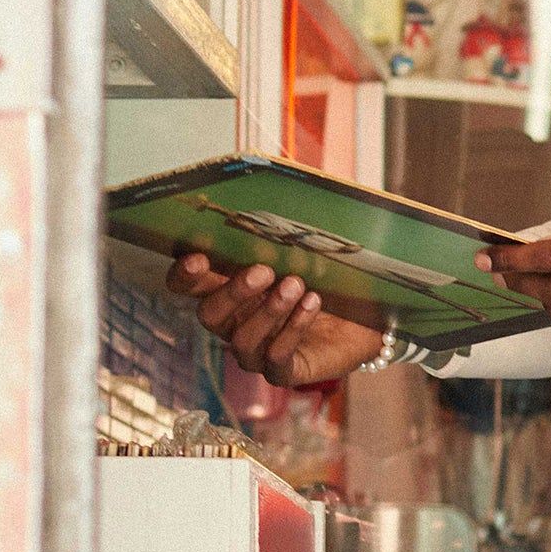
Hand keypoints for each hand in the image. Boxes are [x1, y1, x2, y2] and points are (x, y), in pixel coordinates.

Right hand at [165, 251, 388, 386]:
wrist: (366, 318)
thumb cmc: (326, 277)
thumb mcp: (304, 250)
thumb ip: (279, 231)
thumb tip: (273, 180)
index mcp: (227, 290)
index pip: (187, 286)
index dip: (184, 275)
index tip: (198, 256)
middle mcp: (234, 323)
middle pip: (210, 315)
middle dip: (233, 292)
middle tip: (263, 270)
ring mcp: (256, 351)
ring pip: (242, 340)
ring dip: (269, 311)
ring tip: (296, 284)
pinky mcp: (284, 371)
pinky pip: (276, 359)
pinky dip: (293, 330)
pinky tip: (312, 304)